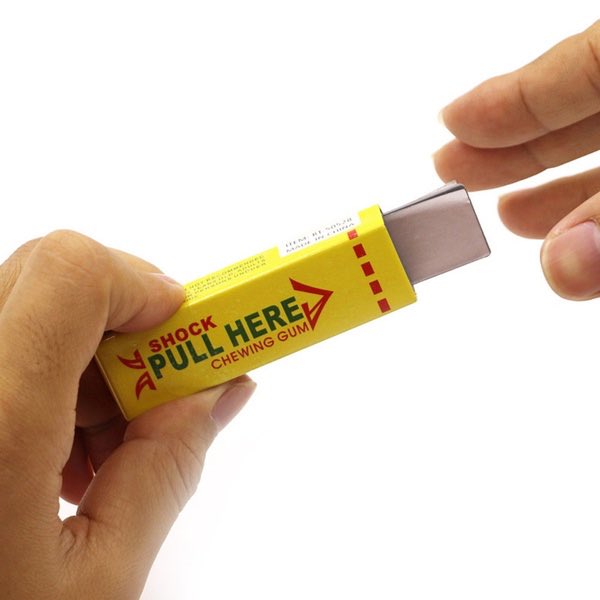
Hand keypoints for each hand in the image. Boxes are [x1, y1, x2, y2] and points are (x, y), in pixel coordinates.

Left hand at [0, 231, 255, 598]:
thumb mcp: (98, 583)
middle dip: (125, 324)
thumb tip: (222, 392)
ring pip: (26, 308)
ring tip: (99, 448)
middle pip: (51, 280)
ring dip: (87, 359)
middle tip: (155, 395)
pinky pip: (1, 346)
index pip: (73, 274)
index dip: (142, 283)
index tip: (182, 327)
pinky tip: (53, 456)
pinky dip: (46, 377)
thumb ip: (168, 468)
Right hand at [434, 21, 599, 299]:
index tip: (452, 120)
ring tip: (511, 216)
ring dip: (561, 192)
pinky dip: (599, 217)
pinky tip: (575, 237)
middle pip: (592, 113)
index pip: (585, 65)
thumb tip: (561, 267)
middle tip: (452, 169)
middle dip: (519, 149)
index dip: (514, 97)